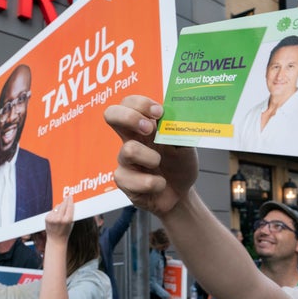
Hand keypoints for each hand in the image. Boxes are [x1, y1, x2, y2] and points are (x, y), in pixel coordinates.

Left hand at [45, 197, 73, 243]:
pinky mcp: (47, 218)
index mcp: (67, 220)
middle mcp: (59, 218)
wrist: (56, 240)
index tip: (70, 196)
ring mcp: (52, 218)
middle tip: (67, 197)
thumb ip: (71, 214)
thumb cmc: (66, 231)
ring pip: (57, 206)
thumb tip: (70, 203)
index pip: (69, 206)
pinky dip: (55, 211)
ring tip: (62, 211)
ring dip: (60, 206)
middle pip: (63, 205)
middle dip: (65, 200)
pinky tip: (56, 216)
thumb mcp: (71, 223)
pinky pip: (52, 210)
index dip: (70, 200)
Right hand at [104, 95, 198, 216]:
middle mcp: (131, 139)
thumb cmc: (180, 166)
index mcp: (145, 126)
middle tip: (149, 130)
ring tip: (161, 165)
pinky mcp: (124, 181)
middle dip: (130, 117)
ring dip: (151, 158)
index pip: (130, 103)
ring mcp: (125, 160)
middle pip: (111, 114)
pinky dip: (154, 183)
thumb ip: (179, 130)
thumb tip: (174, 116)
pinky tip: (160, 185)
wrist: (181, 194)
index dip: (140, 103)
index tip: (159, 113)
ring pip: (128, 150)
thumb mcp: (186, 145)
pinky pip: (134, 180)